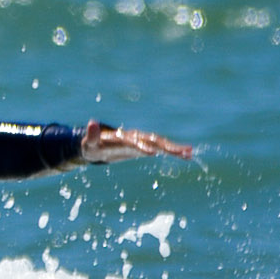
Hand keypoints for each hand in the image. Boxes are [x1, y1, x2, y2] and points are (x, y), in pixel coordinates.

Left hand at [79, 120, 193, 162]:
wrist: (99, 144)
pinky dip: (174, 151)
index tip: (152, 152)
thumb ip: (92, 136)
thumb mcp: (90, 144)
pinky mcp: (146, 146)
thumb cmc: (93, 146)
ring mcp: (142, 141)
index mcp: (122, 138)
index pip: (133, 142)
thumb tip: (90, 123)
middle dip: (166, 147)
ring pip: (161, 144)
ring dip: (174, 148)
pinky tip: (188, 155)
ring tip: (189, 153)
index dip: (142, 146)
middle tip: (180, 152)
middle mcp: (135, 137)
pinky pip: (163, 148)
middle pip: (153, 141)